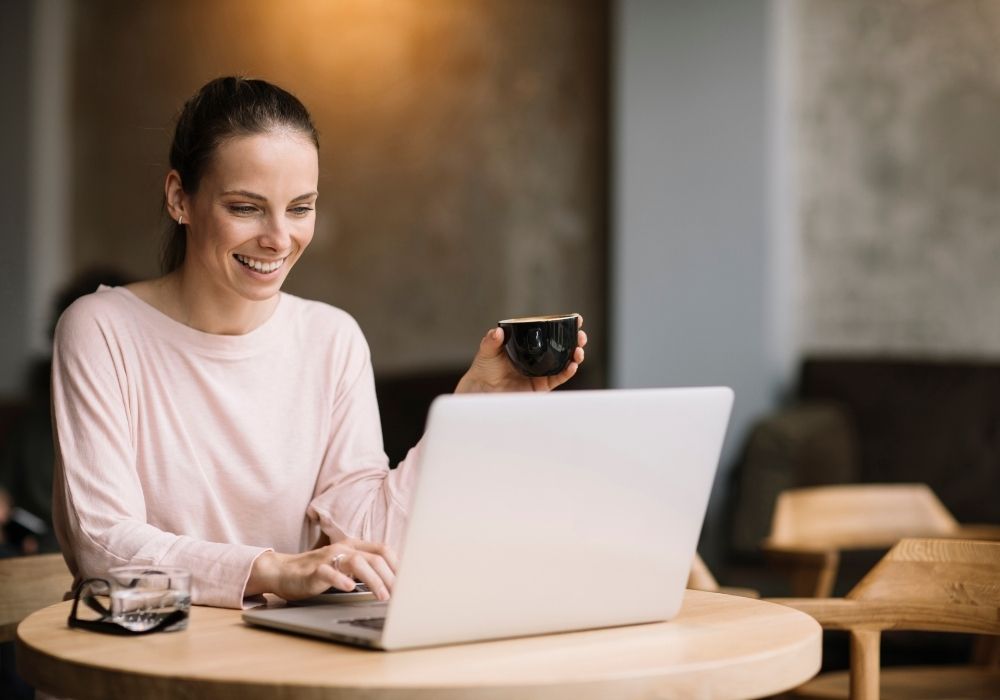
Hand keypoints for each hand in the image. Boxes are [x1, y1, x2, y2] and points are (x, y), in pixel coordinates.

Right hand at [247, 537, 397, 601]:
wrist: (283, 571)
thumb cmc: (318, 571)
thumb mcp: (345, 567)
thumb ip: (365, 569)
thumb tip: (393, 582)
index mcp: (354, 546)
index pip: (383, 550)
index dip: (398, 564)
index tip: (409, 581)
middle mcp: (344, 548)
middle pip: (375, 557)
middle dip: (390, 576)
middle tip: (400, 595)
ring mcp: (328, 557)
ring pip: (357, 562)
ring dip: (373, 580)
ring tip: (382, 595)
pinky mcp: (313, 570)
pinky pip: (328, 572)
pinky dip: (340, 580)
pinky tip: (349, 588)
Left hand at [455, 316, 586, 393]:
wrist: (482, 391)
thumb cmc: (484, 369)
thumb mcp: (487, 351)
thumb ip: (491, 341)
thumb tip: (497, 332)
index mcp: (528, 344)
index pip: (549, 332)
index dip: (564, 326)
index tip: (576, 319)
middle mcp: (538, 356)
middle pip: (562, 346)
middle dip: (576, 340)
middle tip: (581, 336)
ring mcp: (541, 371)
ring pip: (564, 362)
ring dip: (575, 356)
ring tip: (579, 351)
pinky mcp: (541, 386)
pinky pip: (558, 378)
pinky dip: (567, 372)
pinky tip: (572, 366)